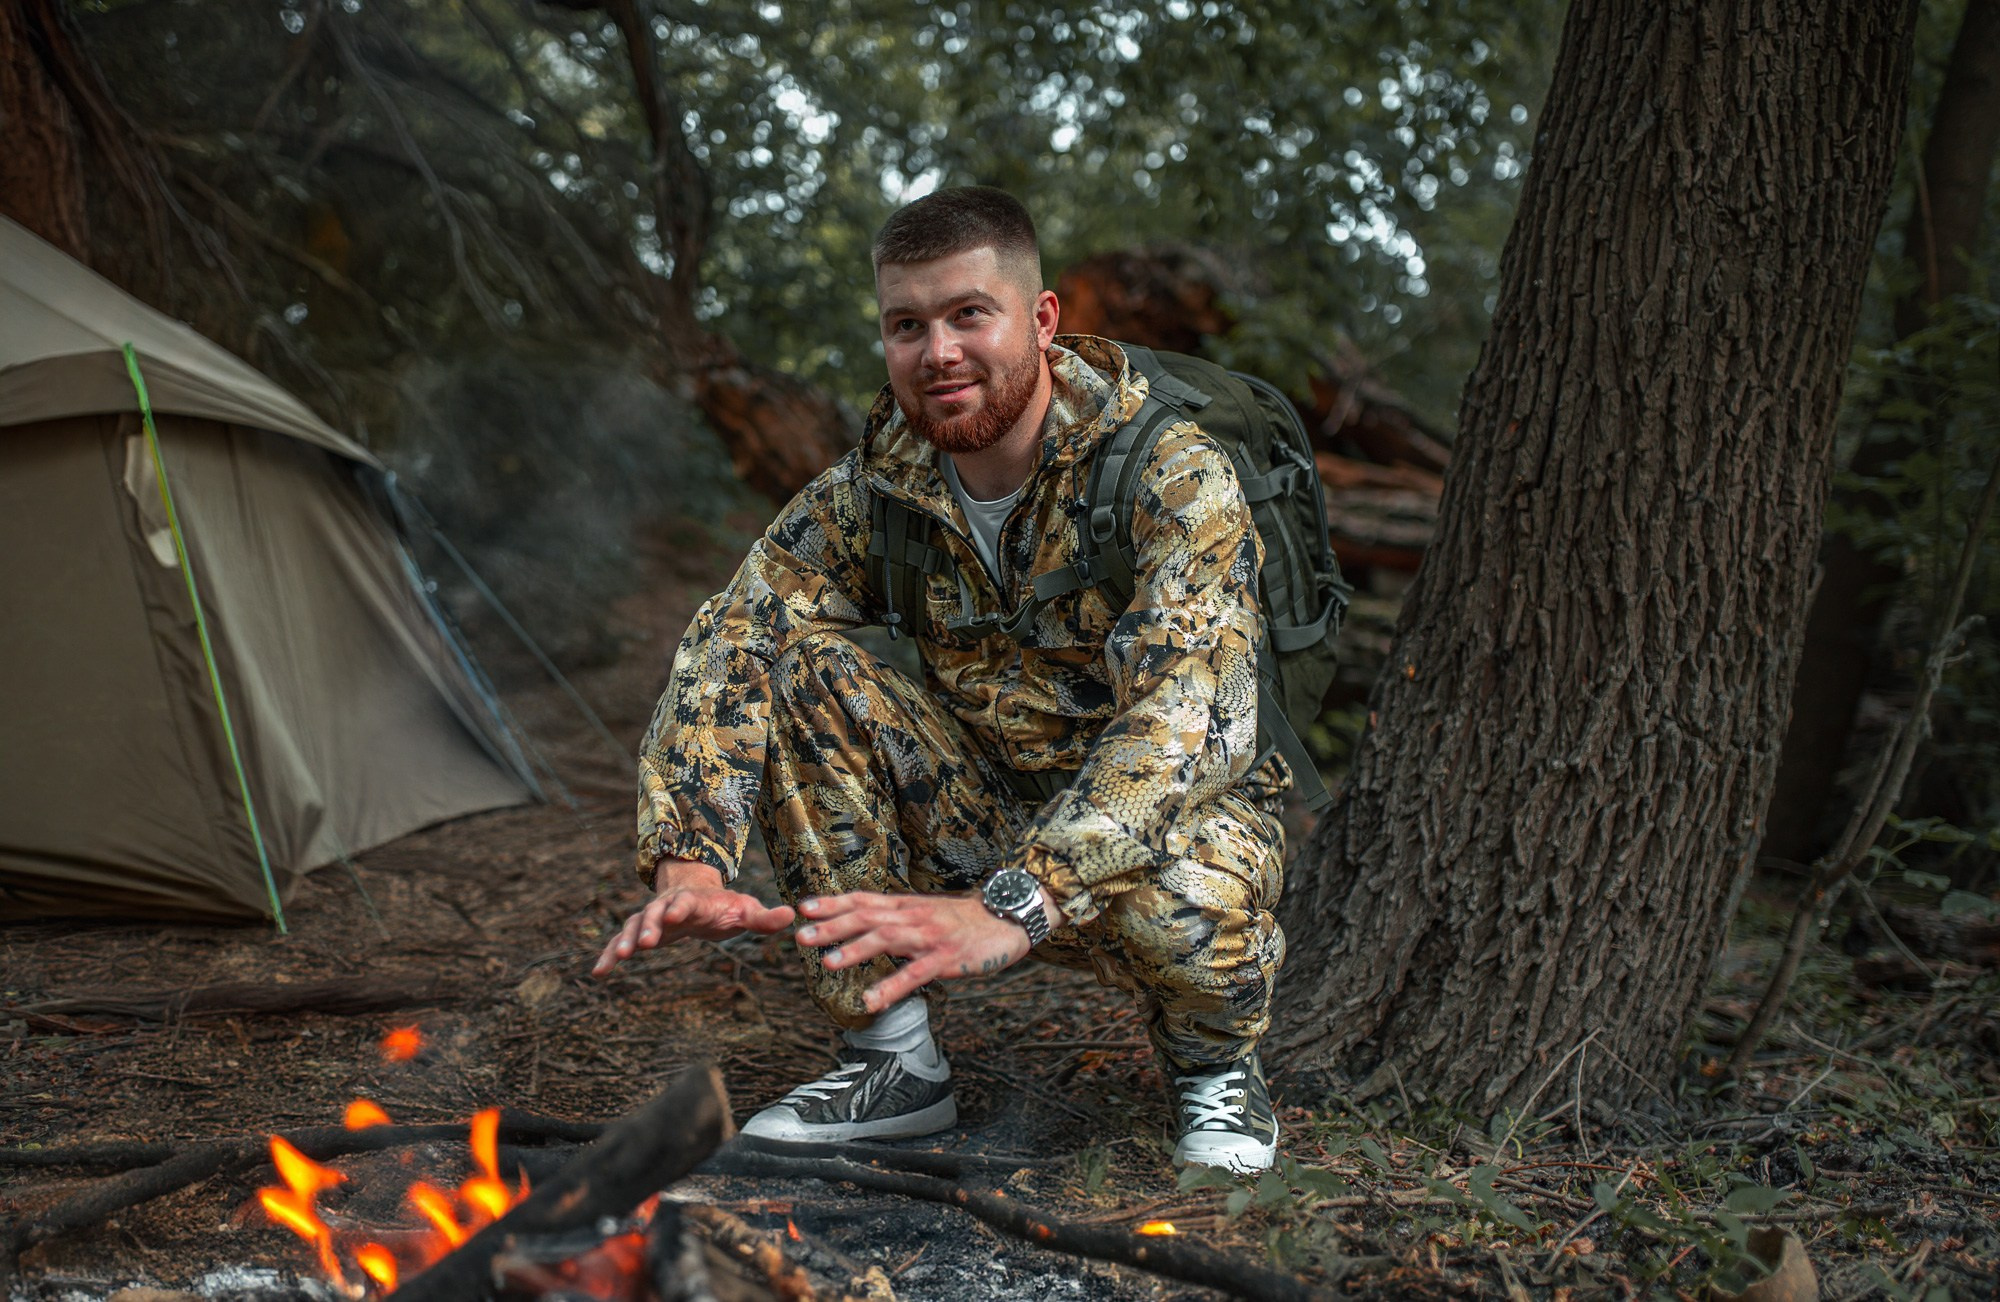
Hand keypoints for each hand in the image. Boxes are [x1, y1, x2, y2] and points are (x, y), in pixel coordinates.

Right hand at [591, 858, 794, 976]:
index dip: (679, 908)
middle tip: (643, 945)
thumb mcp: (746, 910)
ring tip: (616, 959)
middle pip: (655, 914)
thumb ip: (764, 918)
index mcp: (694, 901)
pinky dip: (610, 955)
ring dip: (626, 942)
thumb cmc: (724, 907)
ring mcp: (652, 919)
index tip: (673, 915)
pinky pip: (622, 943)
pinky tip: (598, 973)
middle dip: (649, 927)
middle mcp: (668, 907)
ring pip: (634, 927)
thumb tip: (792, 917)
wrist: (697, 894)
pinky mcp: (642, 933)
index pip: (685, 903)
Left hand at [795, 891, 1035, 1012]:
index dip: (833, 903)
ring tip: (829, 963)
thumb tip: (868, 923)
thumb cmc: (967, 919)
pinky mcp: (946, 959)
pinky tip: (872, 1000)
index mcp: (907, 906)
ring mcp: (929, 937)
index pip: (863, 900)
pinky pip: (914, 974)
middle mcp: (913, 917)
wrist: (1009, 917)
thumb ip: (899, 917)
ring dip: (856, 950)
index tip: (804, 908)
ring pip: (886, 940)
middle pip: (867, 917)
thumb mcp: (928, 912)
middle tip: (801, 936)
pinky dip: (891, 987)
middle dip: (832, 926)